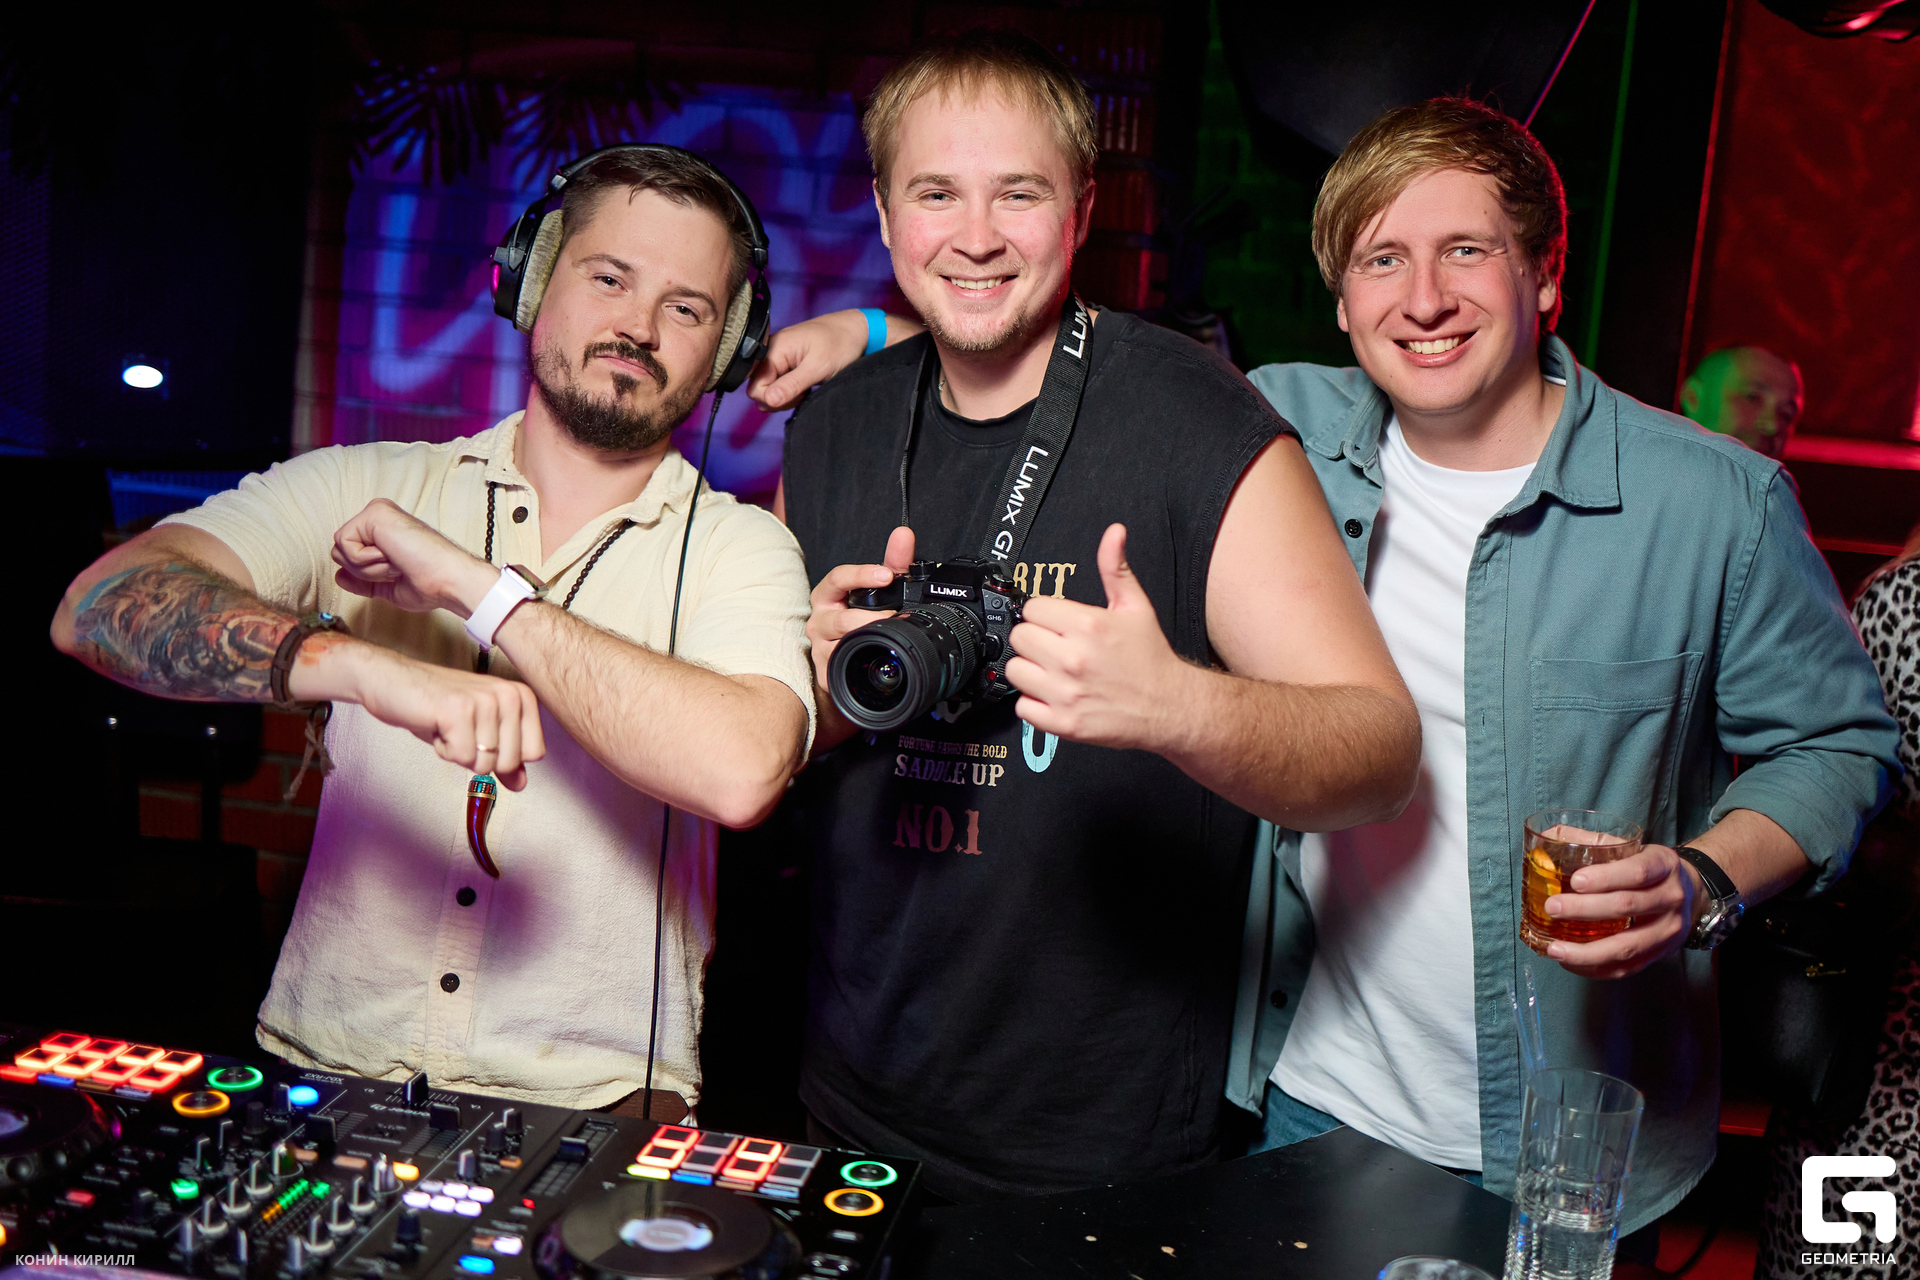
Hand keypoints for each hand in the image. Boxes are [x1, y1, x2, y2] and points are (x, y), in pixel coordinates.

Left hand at [332, 499, 496, 616]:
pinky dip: (366, 560)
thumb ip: (362, 581)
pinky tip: (392, 555)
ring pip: (339, 549)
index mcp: (383, 531)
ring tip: (396, 562)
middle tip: (396, 567)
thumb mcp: (388, 586)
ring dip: (366, 567)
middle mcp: (379, 517)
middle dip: (363, 571)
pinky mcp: (374, 513)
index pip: (349, 556)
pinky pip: (345, 544)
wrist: (447, 579)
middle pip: (339, 552)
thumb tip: (338, 576)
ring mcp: (377, 513)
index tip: (399, 573)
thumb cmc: (429, 583)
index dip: (367, 575)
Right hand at [338, 641, 545, 789]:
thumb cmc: (437, 706)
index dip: (503, 757)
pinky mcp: (459, 710)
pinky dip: (443, 750)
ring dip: (458, 752)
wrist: (392, 683)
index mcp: (521, 696)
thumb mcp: (478, 732)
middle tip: (460, 731)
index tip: (481, 736)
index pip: (534, 753)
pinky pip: (461, 757)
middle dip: (479, 758)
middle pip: (509, 762)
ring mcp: (485, 700)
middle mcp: (509, 694)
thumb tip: (522, 784)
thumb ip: (504, 756)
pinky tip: (435, 725)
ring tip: (446, 726)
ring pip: (484, 763)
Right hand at [746, 310, 871, 410]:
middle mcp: (772, 352)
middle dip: (779, 399)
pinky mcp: (787, 363)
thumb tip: (769, 401)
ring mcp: (779, 357)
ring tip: (806, 388)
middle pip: (759, 390)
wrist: (857, 330)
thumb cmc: (841, 343)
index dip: (772, 399)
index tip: (796, 395)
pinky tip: (805, 386)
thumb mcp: (818, 368)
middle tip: (802, 393)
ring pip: (769, 389)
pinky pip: (779, 384)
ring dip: (785, 396)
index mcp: (774, 349)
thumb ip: (791, 385)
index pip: (755, 387)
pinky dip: (791, 391)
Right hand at [806, 526, 915, 747]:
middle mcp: (819, 621)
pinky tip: (876, 662)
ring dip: (865, 643)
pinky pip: (841, 671)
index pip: (838, 578)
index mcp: (828, 595)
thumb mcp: (875, 589)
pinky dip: (860, 667)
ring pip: (840, 646)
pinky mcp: (825, 673)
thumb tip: (904, 535)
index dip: (861, 575)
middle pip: (840, 619)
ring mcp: (820, 648)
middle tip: (895, 616)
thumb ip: (892, 562)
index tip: (886, 575)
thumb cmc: (857, 618)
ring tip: (889, 639)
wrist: (842, 659)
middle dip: (868, 618)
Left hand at [1005, 524, 1187, 750]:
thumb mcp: (1135, 606)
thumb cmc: (1150, 657)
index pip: (1033, 608)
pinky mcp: (1063, 723)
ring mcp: (1066, 692)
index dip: (1044, 615)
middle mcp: (1073, 659)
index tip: (1057, 624)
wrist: (1169, 705)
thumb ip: (1115, 568)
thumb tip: (1114, 533)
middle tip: (1056, 647)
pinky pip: (1022, 707)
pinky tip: (1054, 694)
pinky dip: (1033, 703)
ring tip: (1053, 671)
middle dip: (1035, 639)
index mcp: (1087, 625)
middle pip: (1020, 637)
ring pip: (1015, 670)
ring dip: (1030, 670)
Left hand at [1544, 844, 1701, 978]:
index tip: (1574, 881)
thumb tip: (1546, 837)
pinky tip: (1571, 962)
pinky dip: (1596, 968)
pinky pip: (1628, 968)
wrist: (1690, 892)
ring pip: (1627, 945)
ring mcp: (1670, 930)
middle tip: (1552, 908)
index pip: (1637, 871)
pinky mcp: (1662, 954)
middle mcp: (1672, 897)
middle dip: (1584, 910)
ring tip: (1554, 948)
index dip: (1605, 877)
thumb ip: (1595, 843)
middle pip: (1627, 906)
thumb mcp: (1633, 848)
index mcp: (1664, 865)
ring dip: (1587, 951)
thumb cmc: (1648, 868)